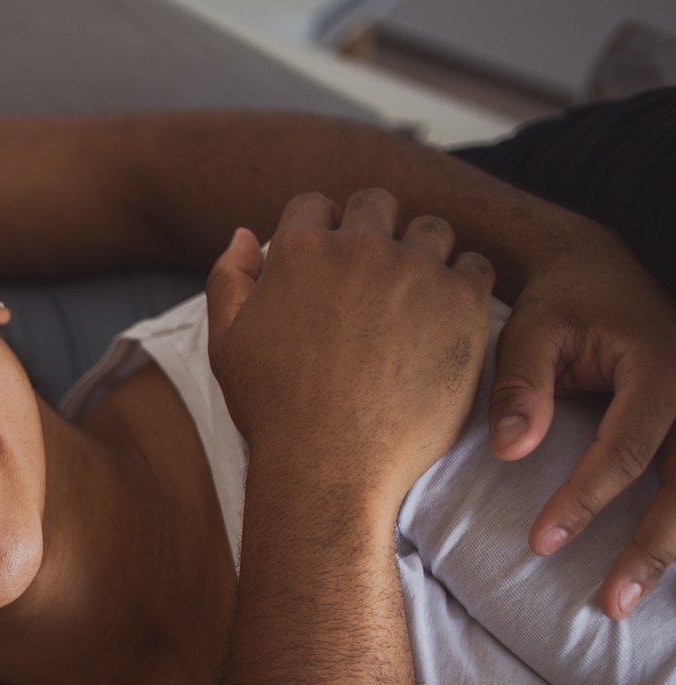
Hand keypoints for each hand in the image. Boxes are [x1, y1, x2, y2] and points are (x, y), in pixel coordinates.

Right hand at [206, 189, 496, 502]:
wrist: (329, 464)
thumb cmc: (273, 410)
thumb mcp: (226, 344)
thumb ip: (229, 280)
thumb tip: (243, 234)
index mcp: (298, 250)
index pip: (314, 204)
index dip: (320, 230)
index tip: (329, 264)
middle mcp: (359, 247)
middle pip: (376, 203)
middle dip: (373, 229)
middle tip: (373, 278)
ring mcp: (416, 271)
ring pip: (432, 230)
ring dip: (423, 253)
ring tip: (414, 297)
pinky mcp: (462, 302)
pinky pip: (476, 266)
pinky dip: (463, 284)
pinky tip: (445, 317)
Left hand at [487, 232, 675, 618]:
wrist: (598, 270)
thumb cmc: (559, 303)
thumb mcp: (529, 331)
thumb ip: (519, 387)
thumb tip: (511, 453)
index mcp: (660, 366)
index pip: (628, 447)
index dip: (587, 499)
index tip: (542, 544)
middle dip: (653, 545)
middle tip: (612, 602)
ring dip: (674, 545)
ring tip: (630, 601)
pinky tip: (664, 571)